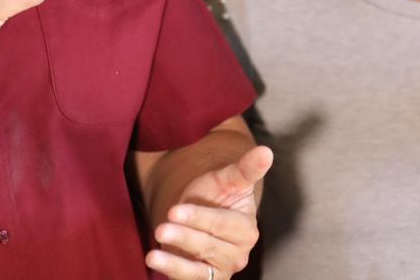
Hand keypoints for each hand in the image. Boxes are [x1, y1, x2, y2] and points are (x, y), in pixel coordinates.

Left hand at [146, 145, 272, 279]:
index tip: (174, 211)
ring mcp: (221, 270)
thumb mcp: (228, 179)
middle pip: (209, 246)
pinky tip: (156, 263)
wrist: (200, 211)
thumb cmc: (216, 194)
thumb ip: (246, 168)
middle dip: (184, 237)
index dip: (198, 218)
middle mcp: (237, 255)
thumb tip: (266, 151)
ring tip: (153, 256)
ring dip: (175, 264)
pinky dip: (172, 274)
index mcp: (246, 230)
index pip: (222, 224)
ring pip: (198, 271)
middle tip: (161, 228)